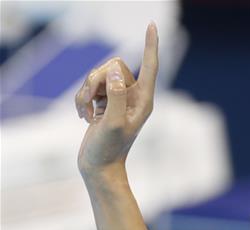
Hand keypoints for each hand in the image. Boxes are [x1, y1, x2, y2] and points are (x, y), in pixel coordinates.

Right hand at [76, 23, 158, 178]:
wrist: (98, 168)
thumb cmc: (108, 151)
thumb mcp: (113, 124)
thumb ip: (116, 96)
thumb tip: (115, 72)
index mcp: (143, 101)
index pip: (149, 67)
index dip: (150, 46)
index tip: (151, 25)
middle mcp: (133, 97)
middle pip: (113, 66)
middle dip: (96, 79)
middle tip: (92, 102)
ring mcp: (118, 99)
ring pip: (98, 74)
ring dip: (86, 91)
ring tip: (86, 113)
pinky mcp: (104, 102)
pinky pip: (89, 86)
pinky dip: (81, 99)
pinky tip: (83, 116)